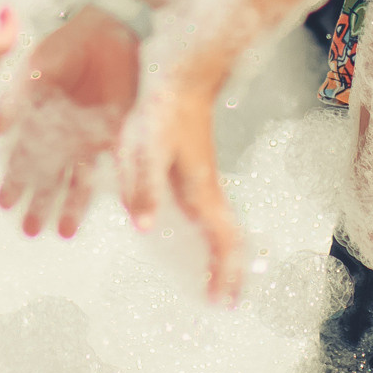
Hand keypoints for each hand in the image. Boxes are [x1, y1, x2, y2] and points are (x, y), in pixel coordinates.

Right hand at [0, 6, 138, 236]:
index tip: (3, 203)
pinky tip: (116, 209)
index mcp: (40, 118)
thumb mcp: (35, 67)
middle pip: (50, 175)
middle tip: (29, 230)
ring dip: (71, 204)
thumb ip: (15, 98)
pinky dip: (119, 187)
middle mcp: (65, 132)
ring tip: (61, 231)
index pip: (23, 156)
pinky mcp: (117, 130)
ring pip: (79, 178)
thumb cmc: (66, 43)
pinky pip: (118, 164)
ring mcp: (91, 135)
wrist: (106, 28)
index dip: (13, 180)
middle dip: (38, 202)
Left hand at [114, 65, 241, 301]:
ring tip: (204, 276)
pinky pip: (202, 208)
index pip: (225, 242)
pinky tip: (178, 231)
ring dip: (215, 253)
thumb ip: (145, 187)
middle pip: (226, 238)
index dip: (226, 274)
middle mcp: (205, 188)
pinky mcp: (190, 164)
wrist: (180, 69)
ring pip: (216, 224)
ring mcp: (200, 176)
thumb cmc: (163, 106)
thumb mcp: (146, 148)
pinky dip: (199, 230)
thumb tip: (147, 228)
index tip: (222, 302)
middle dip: (227, 271)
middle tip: (221, 299)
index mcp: (200, 190)